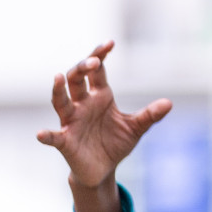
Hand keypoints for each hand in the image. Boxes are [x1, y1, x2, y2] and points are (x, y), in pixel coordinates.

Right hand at [36, 42, 170, 211]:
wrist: (103, 169)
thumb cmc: (115, 143)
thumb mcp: (135, 128)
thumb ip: (150, 115)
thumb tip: (169, 103)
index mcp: (99, 97)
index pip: (97, 72)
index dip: (100, 56)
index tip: (110, 43)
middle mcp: (82, 104)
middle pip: (76, 80)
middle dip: (83, 68)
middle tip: (94, 61)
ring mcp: (71, 121)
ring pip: (60, 101)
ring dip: (58, 89)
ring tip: (58, 77)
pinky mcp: (65, 141)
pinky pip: (54, 137)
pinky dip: (47, 135)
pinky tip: (41, 134)